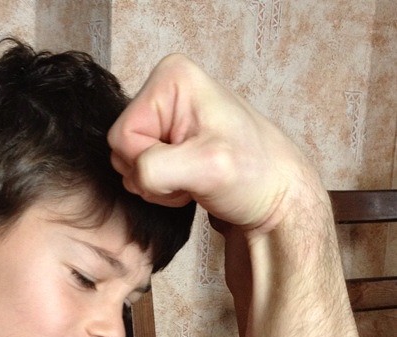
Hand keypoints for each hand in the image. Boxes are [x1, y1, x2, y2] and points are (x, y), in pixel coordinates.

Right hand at [108, 54, 317, 231]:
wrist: (276, 199)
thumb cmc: (254, 176)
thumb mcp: (208, 166)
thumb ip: (158, 168)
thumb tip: (136, 174)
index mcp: (171, 78)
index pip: (122, 135)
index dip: (149, 162)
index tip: (189, 165)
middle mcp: (165, 91)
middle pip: (121, 149)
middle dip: (152, 175)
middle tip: (192, 176)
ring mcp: (166, 118)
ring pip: (129, 165)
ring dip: (157, 185)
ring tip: (194, 179)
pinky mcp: (169, 141)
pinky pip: (140, 173)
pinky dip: (161, 189)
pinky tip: (190, 183)